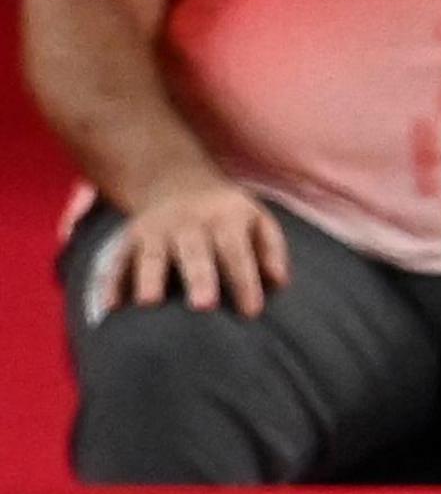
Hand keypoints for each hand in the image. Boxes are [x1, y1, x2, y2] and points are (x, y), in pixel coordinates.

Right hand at [116, 175, 289, 317]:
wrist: (176, 181)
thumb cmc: (227, 214)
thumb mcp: (257, 219)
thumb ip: (271, 249)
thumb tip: (278, 282)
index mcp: (224, 221)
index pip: (237, 253)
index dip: (245, 281)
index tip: (251, 312)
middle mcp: (187, 224)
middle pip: (194, 253)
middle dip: (198, 278)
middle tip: (202, 306)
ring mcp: (155, 231)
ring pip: (151, 255)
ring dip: (149, 278)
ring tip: (148, 304)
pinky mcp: (130, 239)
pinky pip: (118, 260)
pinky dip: (112, 282)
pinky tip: (110, 306)